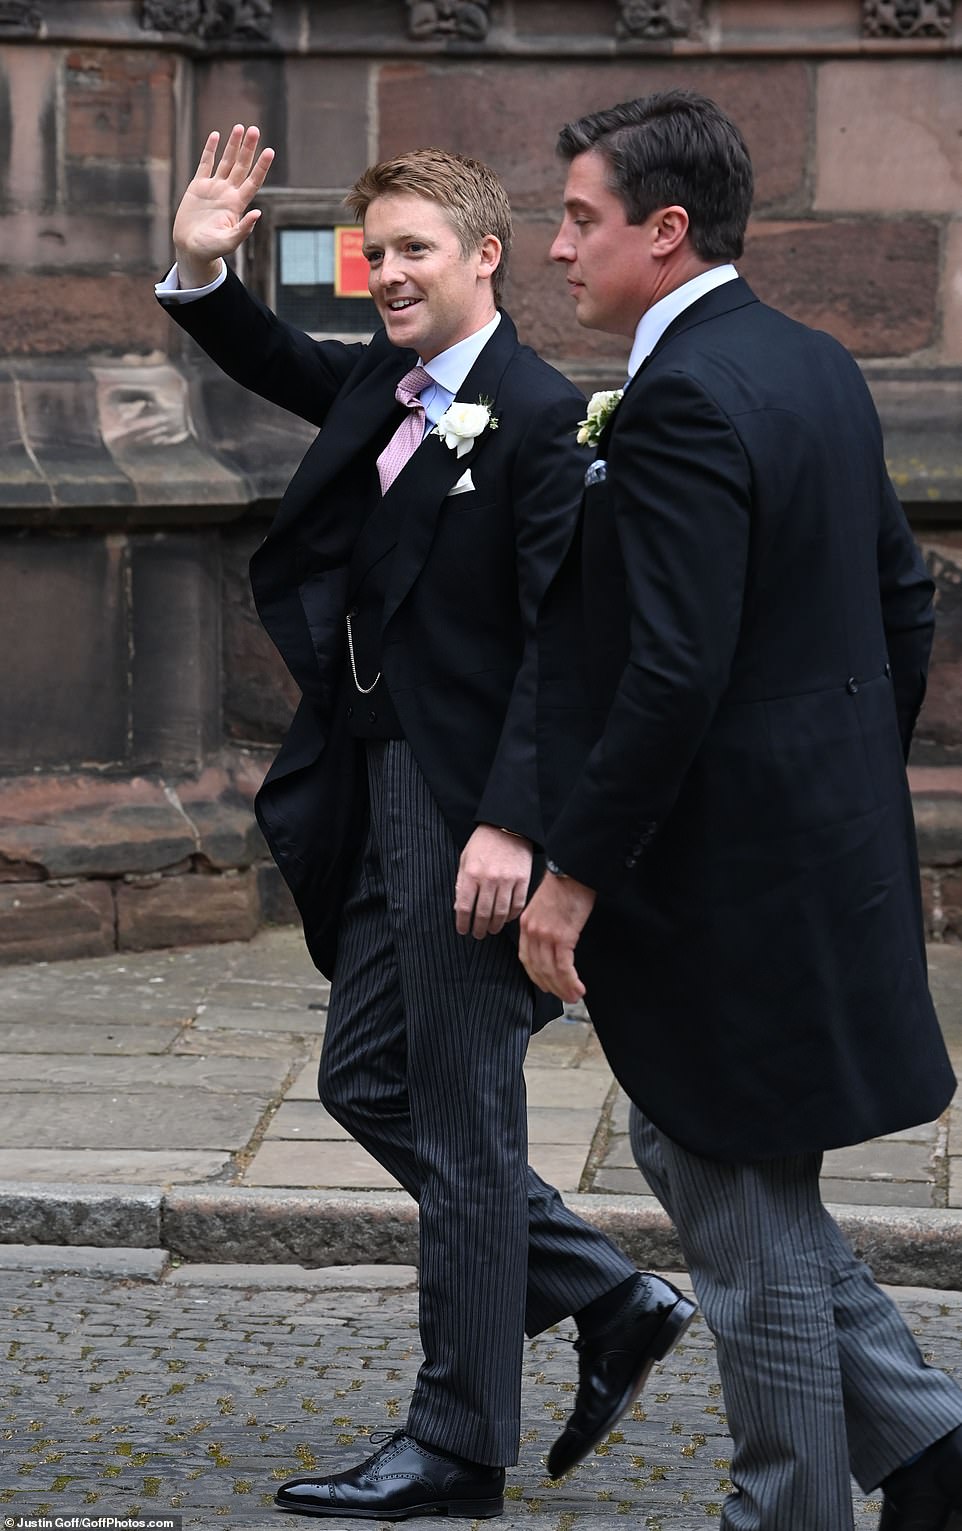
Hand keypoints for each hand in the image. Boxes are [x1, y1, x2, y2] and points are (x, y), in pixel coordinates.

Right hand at [172, 124, 274, 287]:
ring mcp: (214, 188)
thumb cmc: (211, 249)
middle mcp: (228, 193)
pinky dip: (210, 150)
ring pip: (226, 162)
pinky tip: (216, 136)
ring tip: (240, 127)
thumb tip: (258, 213)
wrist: (190, 248)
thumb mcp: (229, 242)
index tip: (270, 151)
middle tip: (255, 129)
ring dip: (233, 145)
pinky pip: (205, 164)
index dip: (262, 167)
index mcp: (237, 205)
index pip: (253, 181)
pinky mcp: (198, 186)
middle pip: (241, 166)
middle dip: (248, 148)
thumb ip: (243, 229)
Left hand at [454, 825, 532, 939]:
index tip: (463, 930)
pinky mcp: (522, 880)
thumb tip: (458, 908)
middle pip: (483, 914)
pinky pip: (517, 905)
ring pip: (501, 913)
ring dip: (495, 926)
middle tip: (477, 934)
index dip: (462, 923)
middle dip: (479, 929)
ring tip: (491, 930)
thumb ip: (461, 883)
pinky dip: (511, 916)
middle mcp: (489, 879)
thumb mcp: (465, 859)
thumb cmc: (483, 842)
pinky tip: (506, 918)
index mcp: (471, 874)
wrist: (507, 825)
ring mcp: (507, 880)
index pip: (464, 907)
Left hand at [519, 872, 595, 1003]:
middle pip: (538, 969)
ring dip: (563, 989)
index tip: (546, 985)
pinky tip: (578, 988)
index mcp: (526, 924)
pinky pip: (564, 967)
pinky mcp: (562, 936)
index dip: (536, 975)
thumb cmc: (565, 884)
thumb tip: (555, 940)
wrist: (573, 869)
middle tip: (564, 997)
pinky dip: (570, 981)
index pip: (526, 958)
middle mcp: (532, 932)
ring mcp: (546, 935)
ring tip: (574, 997)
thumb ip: (545, 923)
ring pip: (551, 972)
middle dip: (552, 987)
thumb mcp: (546, 905)